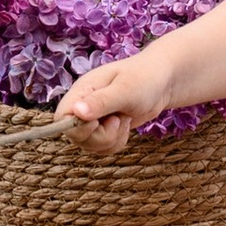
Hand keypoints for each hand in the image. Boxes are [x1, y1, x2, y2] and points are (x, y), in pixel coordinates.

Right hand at [56, 48, 177, 156]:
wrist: (163, 81)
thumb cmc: (145, 78)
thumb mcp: (125, 89)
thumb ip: (101, 101)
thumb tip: (76, 112)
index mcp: (83, 90)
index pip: (62, 117)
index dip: (76, 127)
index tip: (98, 122)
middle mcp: (84, 105)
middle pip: (76, 136)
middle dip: (100, 136)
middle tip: (119, 120)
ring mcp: (93, 119)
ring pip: (90, 145)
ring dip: (111, 139)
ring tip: (124, 118)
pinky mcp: (104, 129)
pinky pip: (103, 147)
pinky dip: (116, 142)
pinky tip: (126, 125)